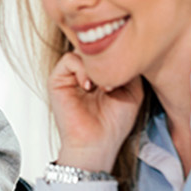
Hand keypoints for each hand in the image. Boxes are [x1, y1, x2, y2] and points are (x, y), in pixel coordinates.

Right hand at [48, 52, 143, 172]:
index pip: (107, 48)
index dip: (119, 55)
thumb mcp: (133, 90)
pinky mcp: (57, 81)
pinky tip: (88, 86)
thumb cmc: (114, 124)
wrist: (98, 143)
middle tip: (116, 78)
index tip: (127, 73)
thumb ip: (129, 67)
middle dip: (108, 58)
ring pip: (82, 50)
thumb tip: (124, 47)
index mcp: (101, 73)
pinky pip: (68, 59)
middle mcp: (84, 72)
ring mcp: (70, 75)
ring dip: (96, 66)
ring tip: (105, 87)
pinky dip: (81, 69)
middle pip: (94, 47)